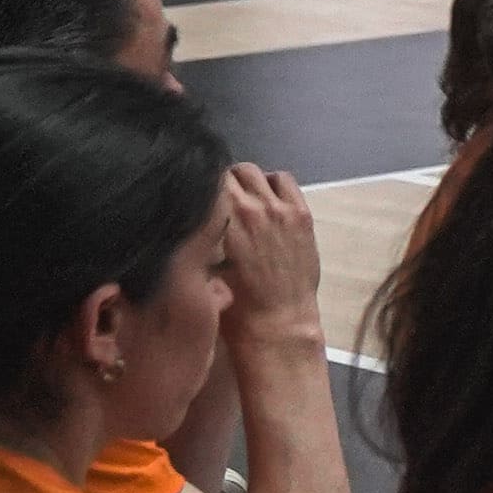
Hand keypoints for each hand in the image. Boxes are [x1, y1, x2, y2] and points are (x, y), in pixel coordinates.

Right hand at [208, 165, 326, 343]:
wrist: (277, 320)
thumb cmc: (233, 300)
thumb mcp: (202, 264)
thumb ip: (199, 233)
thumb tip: (189, 215)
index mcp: (223, 217)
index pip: (207, 179)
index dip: (202, 186)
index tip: (201, 196)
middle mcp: (252, 206)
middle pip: (231, 171)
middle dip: (223, 182)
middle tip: (222, 200)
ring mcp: (281, 209)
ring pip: (257, 173)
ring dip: (248, 181)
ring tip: (245, 199)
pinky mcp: (302, 215)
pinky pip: (285, 181)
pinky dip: (274, 185)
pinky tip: (268, 202)